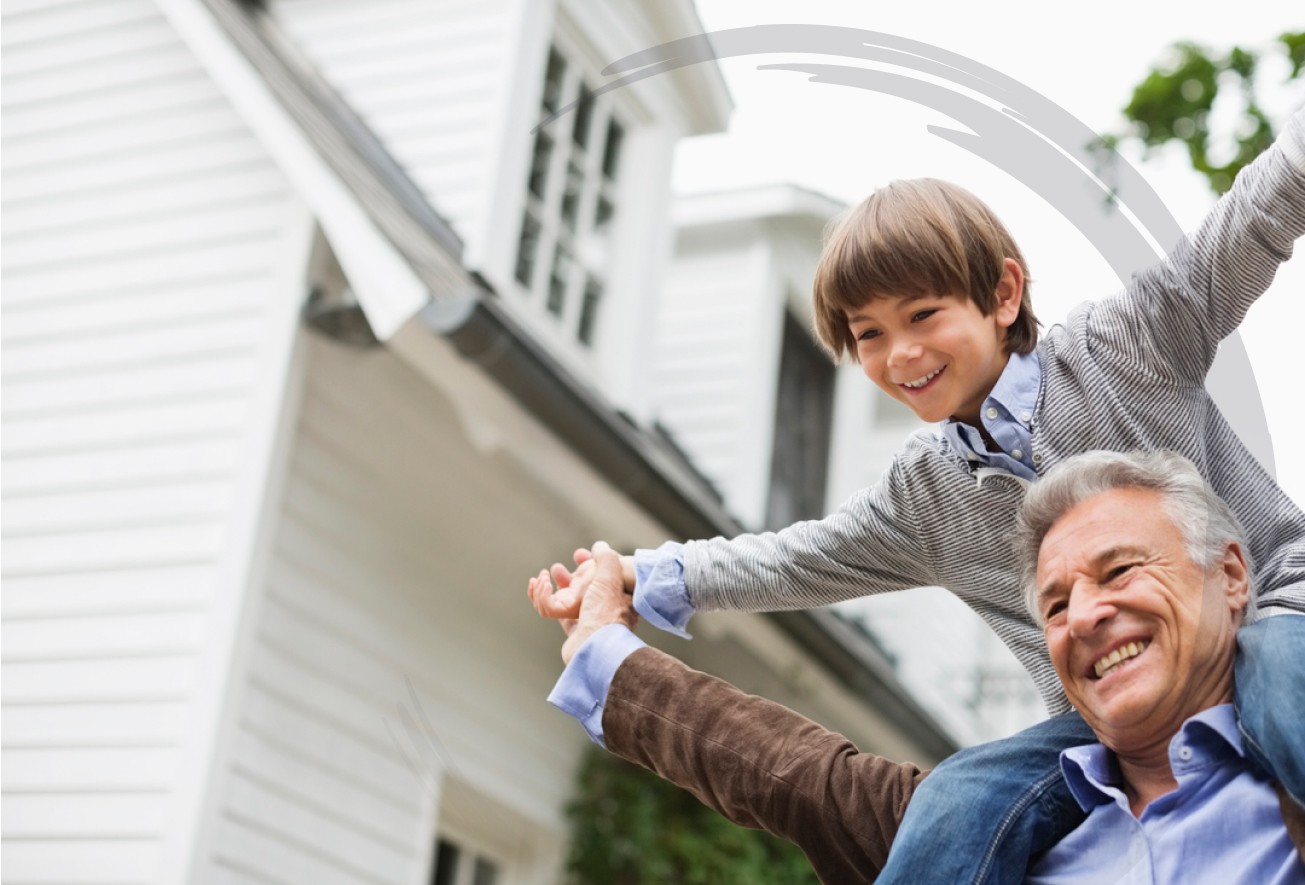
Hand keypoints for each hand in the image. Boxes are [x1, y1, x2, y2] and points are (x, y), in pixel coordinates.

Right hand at [528, 541, 638, 663]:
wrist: (594, 647)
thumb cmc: (605, 613)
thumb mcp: (611, 577)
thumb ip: (606, 557)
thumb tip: (599, 546)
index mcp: (616, 597)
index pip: (604, 576)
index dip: (590, 563)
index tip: (580, 554)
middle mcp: (603, 609)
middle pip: (582, 587)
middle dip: (566, 575)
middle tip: (555, 569)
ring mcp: (587, 620)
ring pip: (566, 599)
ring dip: (551, 585)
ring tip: (542, 576)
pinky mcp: (571, 630)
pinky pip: (554, 610)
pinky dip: (543, 597)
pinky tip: (538, 587)